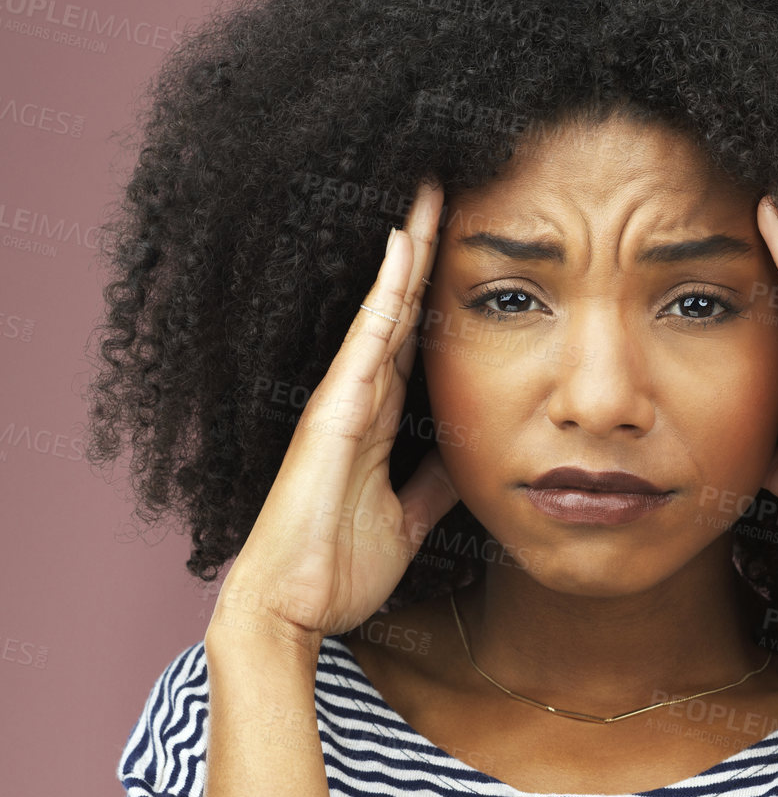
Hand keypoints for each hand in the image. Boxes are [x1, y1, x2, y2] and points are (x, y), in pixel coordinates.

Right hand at [207, 180, 458, 648]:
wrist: (291, 610)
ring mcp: (342, 401)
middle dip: (423, 249)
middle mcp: (356, 399)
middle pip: (399, 308)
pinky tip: (404, 245)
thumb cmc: (337, 569)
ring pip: (383, 309)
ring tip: (431, 189)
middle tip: (449, 186)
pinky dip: (386, 293)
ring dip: (408, 250)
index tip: (466, 242)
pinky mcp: (332, 414)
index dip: (437, 291)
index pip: (414, 339)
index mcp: (376, 421)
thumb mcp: (407, 520)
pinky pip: (366, 341)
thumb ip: (432, 485)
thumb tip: (465, 461)